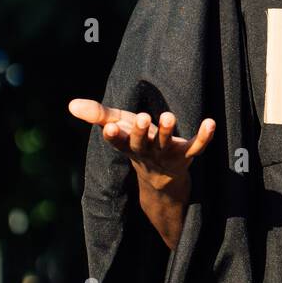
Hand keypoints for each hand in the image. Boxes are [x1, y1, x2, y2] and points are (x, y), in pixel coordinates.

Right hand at [68, 98, 215, 194]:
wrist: (162, 178)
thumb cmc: (138, 143)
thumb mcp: (118, 128)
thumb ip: (97, 115)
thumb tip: (71, 105)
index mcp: (129, 145)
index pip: (119, 142)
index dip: (115, 136)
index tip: (110, 128)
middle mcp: (147, 152)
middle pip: (142, 144)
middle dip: (141, 132)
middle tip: (143, 117)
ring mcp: (167, 155)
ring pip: (166, 145)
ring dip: (166, 132)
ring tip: (168, 116)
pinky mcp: (187, 155)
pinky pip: (196, 147)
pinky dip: (204, 136)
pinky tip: (210, 122)